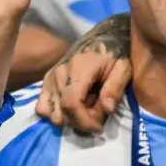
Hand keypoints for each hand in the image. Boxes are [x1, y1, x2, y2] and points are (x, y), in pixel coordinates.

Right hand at [36, 15, 131, 132]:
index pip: (71, 104)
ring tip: (86, 112)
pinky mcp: (47, 80)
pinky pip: (42, 106)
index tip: (100, 128)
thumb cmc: (115, 53)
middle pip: (62, 112)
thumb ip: (115, 89)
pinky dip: (55, 113)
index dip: (85, 122)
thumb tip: (106, 110)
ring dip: (69, 119)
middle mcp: (59, 73)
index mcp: (78, 69)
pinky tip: (71, 109)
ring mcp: (50, 77)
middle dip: (81, 122)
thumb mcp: (123, 69)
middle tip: (97, 116)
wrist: (103, 37)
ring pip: (51, 113)